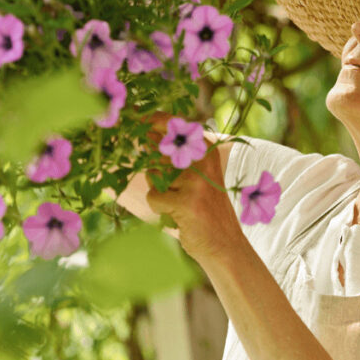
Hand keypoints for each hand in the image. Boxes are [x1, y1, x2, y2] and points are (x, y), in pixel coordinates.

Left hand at [143, 118, 244, 264]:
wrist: (225, 244)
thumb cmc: (205, 209)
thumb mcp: (196, 176)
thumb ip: (174, 158)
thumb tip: (143, 138)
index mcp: (207, 149)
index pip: (172, 124)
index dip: (149, 118)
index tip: (134, 114)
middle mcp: (203, 160)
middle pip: (157, 152)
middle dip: (154, 168)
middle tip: (173, 186)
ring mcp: (195, 181)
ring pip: (154, 176)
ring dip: (160, 192)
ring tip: (179, 203)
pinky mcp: (186, 202)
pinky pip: (154, 197)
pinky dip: (159, 208)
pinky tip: (177, 214)